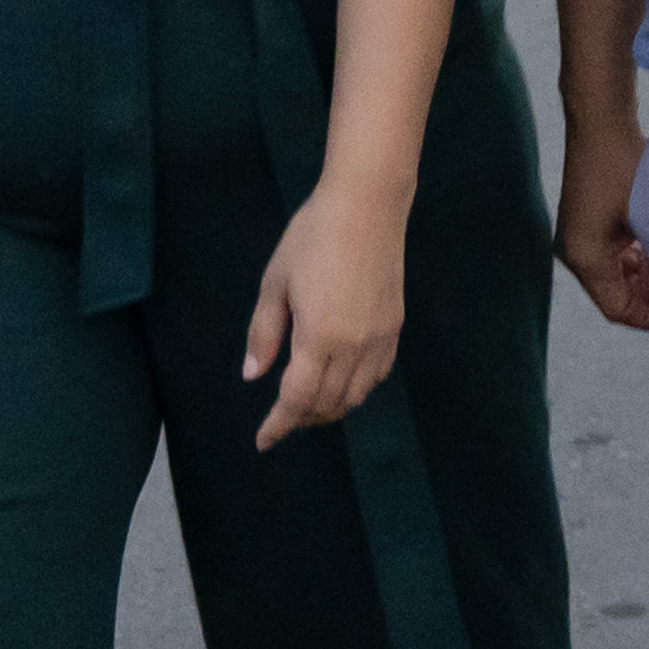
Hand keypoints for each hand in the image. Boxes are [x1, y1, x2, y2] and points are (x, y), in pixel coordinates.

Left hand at [242, 166, 411, 447]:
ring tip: (308, 404)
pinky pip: (377, 376)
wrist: (368, 206)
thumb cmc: (312, 237)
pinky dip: (356, 390)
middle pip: (328, 404)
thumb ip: (264, 334)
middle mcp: (354, 346)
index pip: (297, 399)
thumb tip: (253, 375)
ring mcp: (379, 339)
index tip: (264, 442)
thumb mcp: (275, 283)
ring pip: (356, 395)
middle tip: (281, 420)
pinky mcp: (395, 328)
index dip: (279, 425)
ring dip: (330, 408)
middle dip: (302, 419)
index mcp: (319, 337)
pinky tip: (341, 381)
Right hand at [553, 97, 648, 337]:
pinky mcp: (587, 221)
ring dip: (647, 275)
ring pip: (617, 275)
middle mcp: (574, 252)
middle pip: (615, 294)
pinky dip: (639, 257)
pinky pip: (614, 254)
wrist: (601, 118)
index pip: (616, 309)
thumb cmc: (624, 164)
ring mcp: (578, 236)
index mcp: (583, 258)